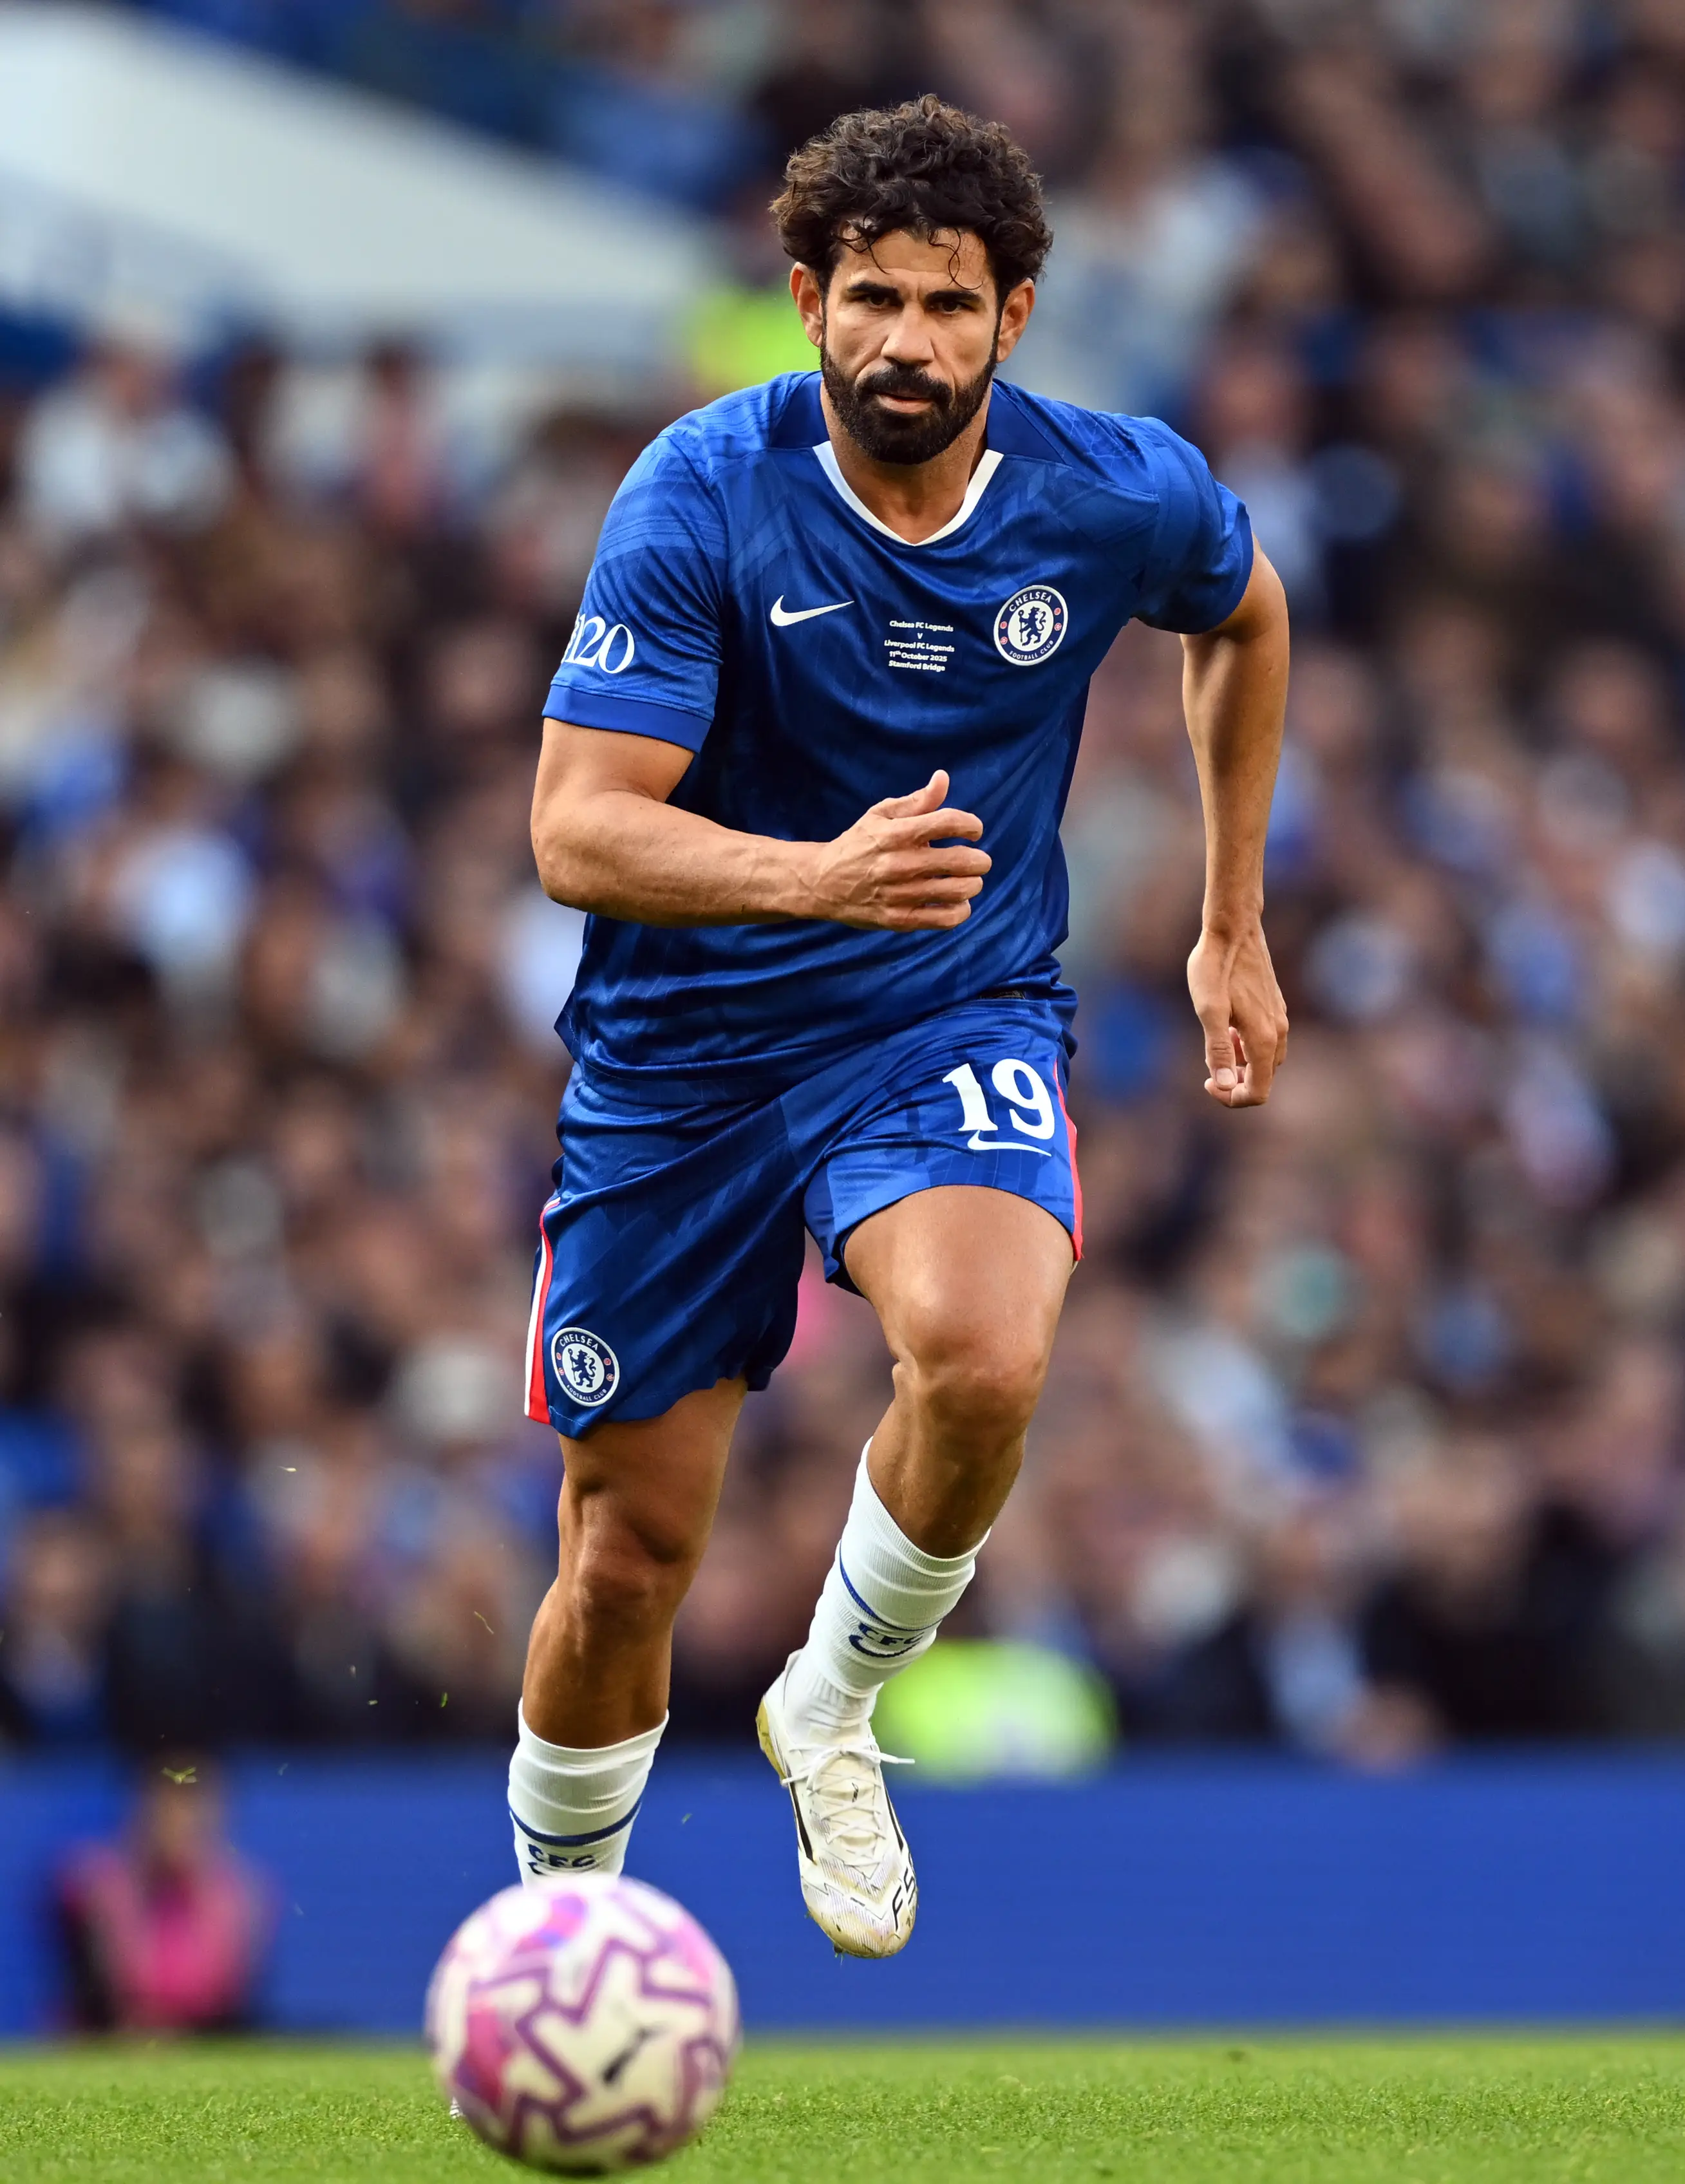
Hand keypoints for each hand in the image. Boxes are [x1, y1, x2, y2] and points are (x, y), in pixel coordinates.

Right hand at [804, 770, 990, 931]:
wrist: (822, 883)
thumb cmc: (857, 844)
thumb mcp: (880, 815)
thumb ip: (917, 800)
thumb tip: (943, 778)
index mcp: (897, 833)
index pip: (949, 822)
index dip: (971, 825)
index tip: (974, 831)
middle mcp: (900, 864)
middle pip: (961, 861)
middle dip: (979, 859)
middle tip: (979, 860)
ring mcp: (900, 894)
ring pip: (958, 891)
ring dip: (972, 884)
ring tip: (968, 880)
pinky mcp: (899, 919)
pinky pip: (945, 919)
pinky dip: (961, 911)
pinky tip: (959, 902)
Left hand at [1187, 920, 1288, 1106]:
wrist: (1234, 928)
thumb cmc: (1216, 966)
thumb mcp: (1208, 1010)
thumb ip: (1217, 1050)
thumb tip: (1226, 1086)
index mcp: (1263, 1038)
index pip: (1258, 1092)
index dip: (1232, 1098)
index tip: (1208, 1082)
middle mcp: (1278, 1031)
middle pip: (1264, 1079)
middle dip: (1236, 1082)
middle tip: (1208, 1068)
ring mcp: (1280, 1018)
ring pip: (1265, 1060)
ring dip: (1241, 1063)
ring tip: (1216, 1042)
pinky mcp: (1275, 1006)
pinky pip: (1266, 1040)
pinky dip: (1247, 1046)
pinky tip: (1228, 1026)